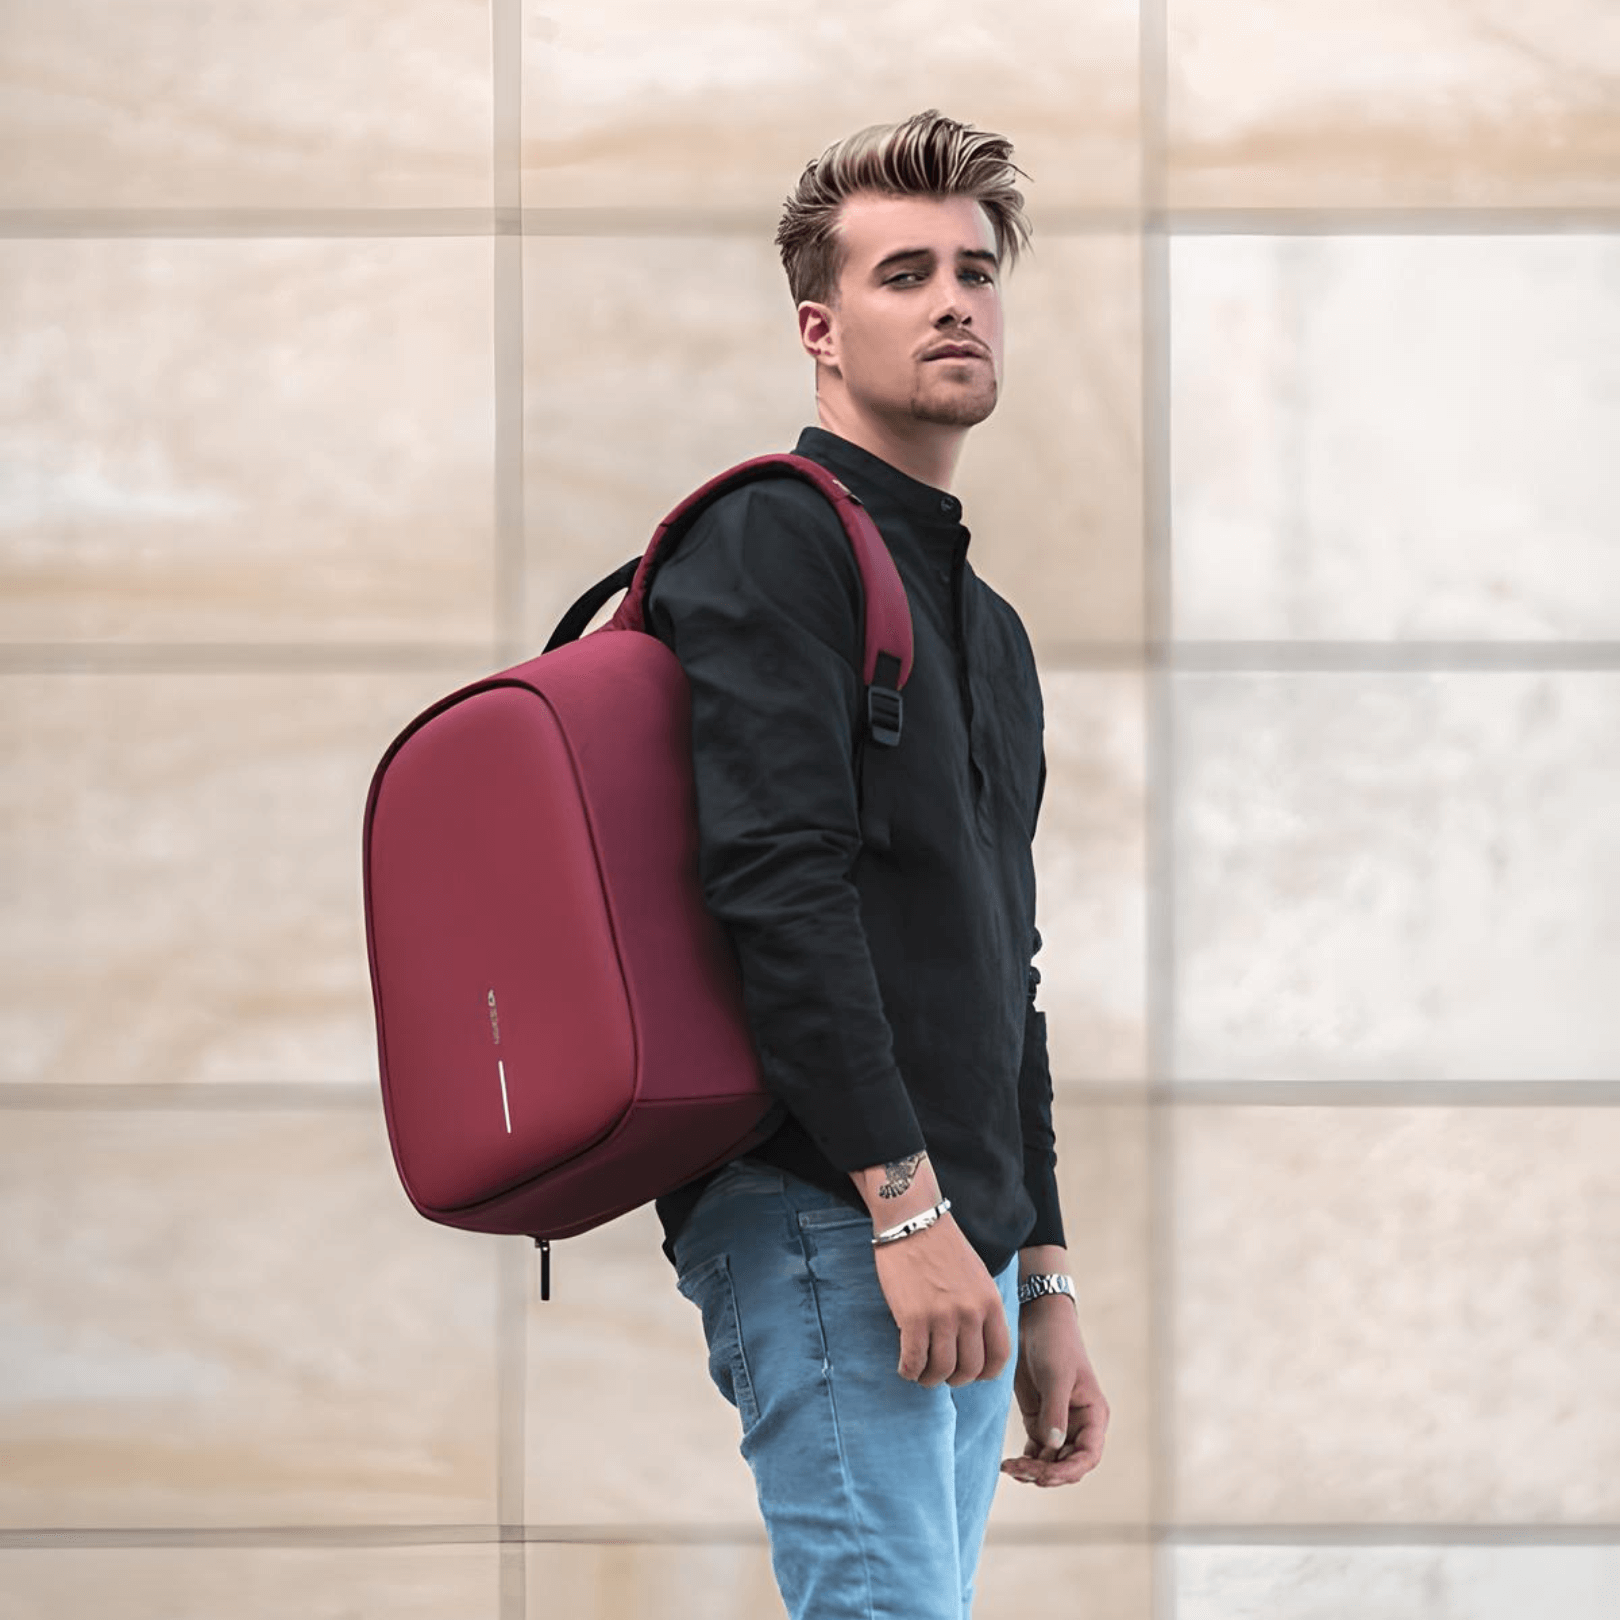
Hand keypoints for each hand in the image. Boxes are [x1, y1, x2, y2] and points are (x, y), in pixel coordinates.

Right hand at [872, 1215, 1010, 1388]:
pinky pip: (914, 1360)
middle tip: (941, 1373)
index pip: (999, 1356)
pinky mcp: (914, 1318)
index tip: (970, 1372)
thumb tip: (977, 1343)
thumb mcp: (977, 1277)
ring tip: (920, 1371)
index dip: (984, 1373)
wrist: (913, 1220)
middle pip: (969, 1369)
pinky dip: (909, 1370)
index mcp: (990, 1302)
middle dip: (955, 1379)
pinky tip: (905, 1367)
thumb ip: (981, 1309)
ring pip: (941, 1370)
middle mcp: (971, 1313)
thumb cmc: (942, 1247)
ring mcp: (943, 1316)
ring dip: (929, 1378)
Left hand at [1000, 1295, 1108, 1486]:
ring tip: (1010, 1467)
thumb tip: (1053, 1446)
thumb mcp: (1056, 1375)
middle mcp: (1079, 1425)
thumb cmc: (1055, 1343)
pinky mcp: (1040, 1419)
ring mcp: (1059, 1424)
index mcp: (1093, 1415)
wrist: (1037, 1320)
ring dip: (1033, 1469)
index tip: (1044, 1475)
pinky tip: (1010, 1463)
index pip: (1088, 1455)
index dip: (1069, 1471)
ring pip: (1050, 1461)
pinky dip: (1026, 1460)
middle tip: (1019, 1469)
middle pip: (1068, 1464)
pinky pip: (1037, 1451)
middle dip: (1046, 1472)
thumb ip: (1055, 1411)